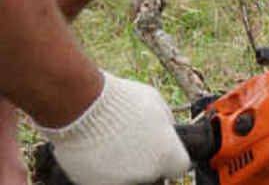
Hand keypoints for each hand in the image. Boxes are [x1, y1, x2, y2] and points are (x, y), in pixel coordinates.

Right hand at [38, 72, 189, 183]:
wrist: (81, 106)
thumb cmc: (121, 100)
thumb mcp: (156, 102)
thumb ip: (166, 123)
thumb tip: (167, 130)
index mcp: (167, 154)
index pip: (179, 166)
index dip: (171, 157)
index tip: (163, 149)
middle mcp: (146, 172)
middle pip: (151, 171)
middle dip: (145, 158)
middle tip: (131, 139)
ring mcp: (119, 181)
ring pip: (126, 176)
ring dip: (122, 163)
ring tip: (110, 140)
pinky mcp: (92, 183)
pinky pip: (101, 177)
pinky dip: (99, 167)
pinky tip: (96, 148)